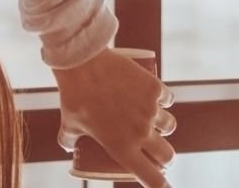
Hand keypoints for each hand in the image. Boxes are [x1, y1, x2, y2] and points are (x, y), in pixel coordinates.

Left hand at [54, 47, 174, 187]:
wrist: (83, 63)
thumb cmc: (74, 97)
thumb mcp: (68, 126)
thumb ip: (68, 140)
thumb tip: (68, 147)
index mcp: (123, 149)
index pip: (152, 179)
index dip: (161, 186)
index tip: (162, 185)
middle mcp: (141, 133)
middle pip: (167, 156)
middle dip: (165, 158)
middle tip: (159, 152)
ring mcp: (150, 109)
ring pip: (170, 126)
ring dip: (165, 127)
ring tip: (157, 121)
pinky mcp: (154, 87)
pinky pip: (168, 98)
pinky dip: (164, 99)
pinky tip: (158, 97)